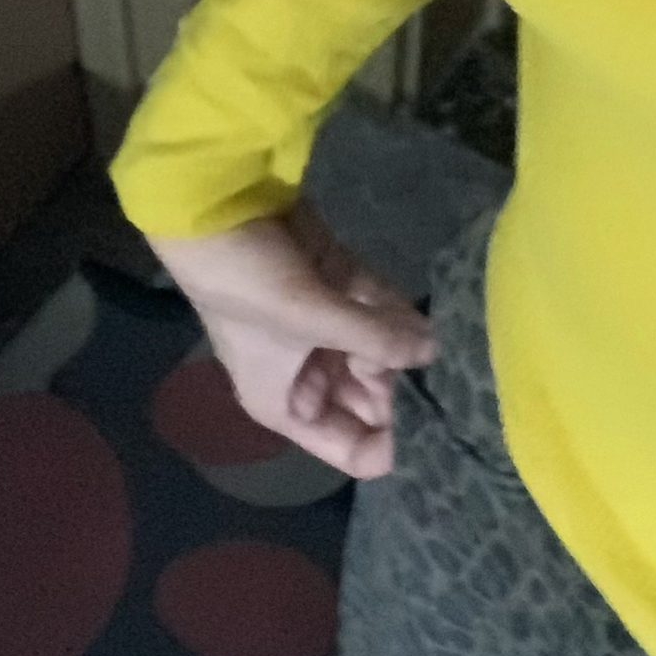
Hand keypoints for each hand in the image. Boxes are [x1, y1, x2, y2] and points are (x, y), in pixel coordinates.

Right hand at [144, 200, 437, 478]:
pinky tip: (428, 318)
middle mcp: (310, 375)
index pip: (351, 446)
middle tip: (437, 371)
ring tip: (438, 342)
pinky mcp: (341, 286)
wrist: (218, 209)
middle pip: (373, 400)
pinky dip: (401, 314)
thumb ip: (376, 339)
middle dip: (405, 387)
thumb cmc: (249, 285)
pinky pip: (380, 310)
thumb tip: (434, 353)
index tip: (435, 427)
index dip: (390, 445)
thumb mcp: (311, 318)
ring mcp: (327, 330)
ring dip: (406, 347)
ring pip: (381, 353)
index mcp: (288, 404)